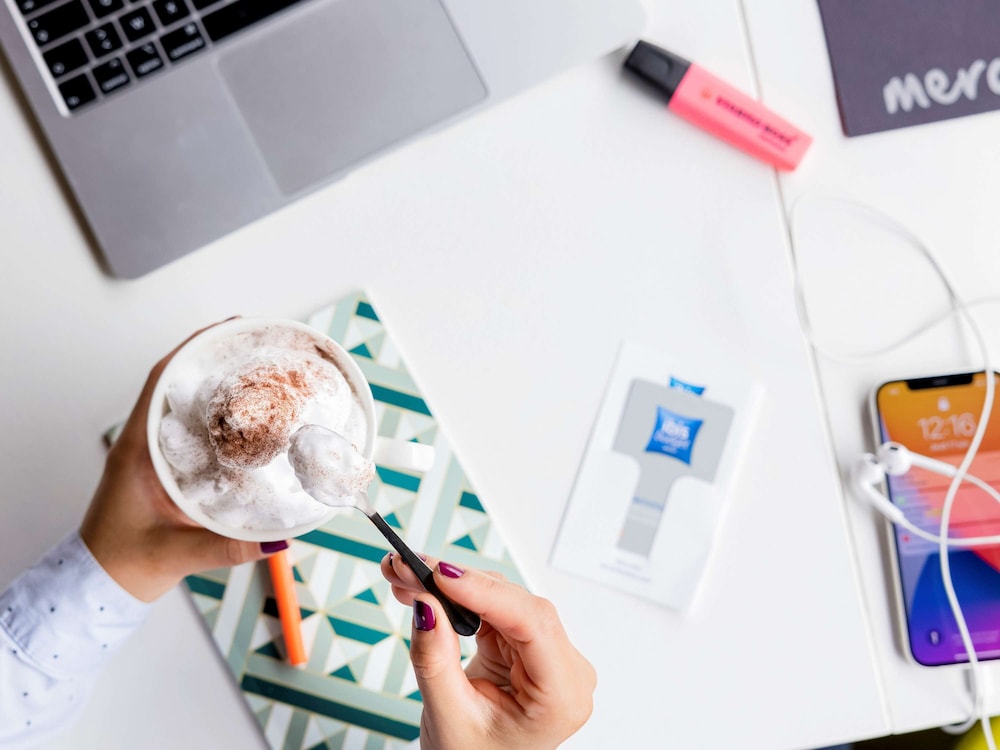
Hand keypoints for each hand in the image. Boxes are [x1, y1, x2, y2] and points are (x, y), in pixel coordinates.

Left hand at [80, 321, 272, 601]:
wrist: (102, 583)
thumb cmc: (126, 563)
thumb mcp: (178, 554)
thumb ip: (228, 548)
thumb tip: (278, 540)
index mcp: (137, 451)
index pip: (161, 383)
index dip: (194, 349)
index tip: (229, 329)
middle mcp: (143, 443)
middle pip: (178, 382)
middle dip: (216, 356)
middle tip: (258, 342)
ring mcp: (153, 453)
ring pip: (186, 401)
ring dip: (218, 380)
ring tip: (259, 368)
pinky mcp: (165, 467)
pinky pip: (193, 425)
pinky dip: (219, 410)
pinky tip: (248, 414)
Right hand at [381, 554, 595, 749]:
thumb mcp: (449, 717)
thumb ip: (436, 659)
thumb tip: (425, 602)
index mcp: (562, 696)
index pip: (532, 624)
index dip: (486, 592)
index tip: (440, 574)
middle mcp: (565, 670)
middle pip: (515, 605)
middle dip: (457, 584)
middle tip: (407, 567)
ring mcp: (547, 655)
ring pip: (500, 600)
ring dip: (451, 586)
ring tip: (404, 576)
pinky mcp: (524, 645)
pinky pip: (490, 609)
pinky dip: (455, 599)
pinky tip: (423, 589)